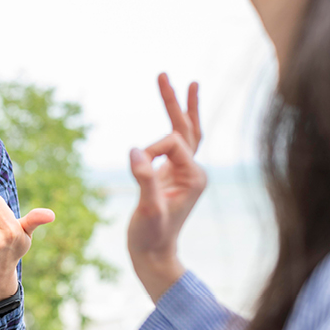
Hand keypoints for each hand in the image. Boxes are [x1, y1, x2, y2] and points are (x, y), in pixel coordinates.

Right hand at [128, 73, 206, 302]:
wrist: (154, 255)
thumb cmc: (152, 236)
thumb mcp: (148, 209)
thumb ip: (144, 179)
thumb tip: (135, 151)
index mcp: (194, 176)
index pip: (173, 143)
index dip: (151, 151)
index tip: (136, 168)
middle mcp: (194, 171)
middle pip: (187, 128)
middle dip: (175, 102)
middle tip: (163, 74)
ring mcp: (185, 172)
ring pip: (184, 133)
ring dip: (178, 107)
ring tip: (176, 80)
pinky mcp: (173, 175)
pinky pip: (177, 144)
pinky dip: (176, 126)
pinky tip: (174, 114)